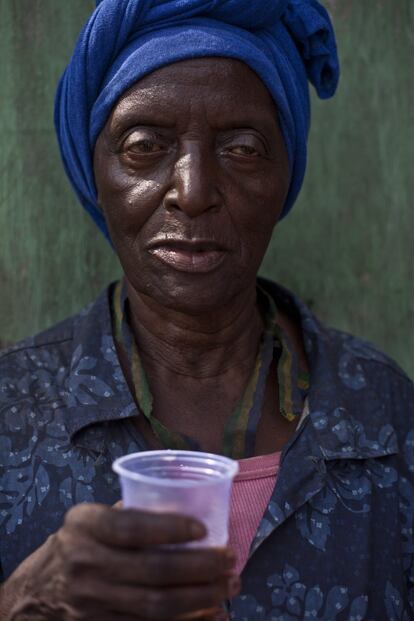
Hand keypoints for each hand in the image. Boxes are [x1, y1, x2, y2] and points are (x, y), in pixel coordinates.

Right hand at [5, 503, 238, 620]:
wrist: (36, 595)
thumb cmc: (75, 545)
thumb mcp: (89, 519)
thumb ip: (128, 513)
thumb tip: (185, 505)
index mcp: (84, 527)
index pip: (131, 527)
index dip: (171, 529)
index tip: (203, 529)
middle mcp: (86, 565)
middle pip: (153, 571)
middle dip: (200, 567)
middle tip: (229, 559)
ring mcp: (94, 603)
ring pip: (157, 606)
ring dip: (202, 598)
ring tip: (230, 585)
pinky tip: (214, 615)